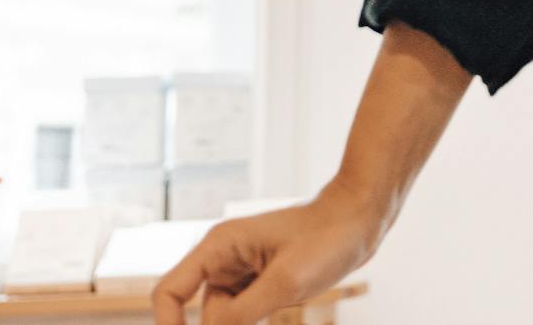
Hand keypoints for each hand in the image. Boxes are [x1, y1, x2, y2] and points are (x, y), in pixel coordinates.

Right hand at [151, 182, 381, 324]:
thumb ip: (240, 316)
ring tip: (283, 300)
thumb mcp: (284, 283)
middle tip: (265, 315)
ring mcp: (242, 270)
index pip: (169, 293)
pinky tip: (280, 310)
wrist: (363, 217)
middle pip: (200, 314)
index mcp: (218, 246)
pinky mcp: (261, 281)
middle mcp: (223, 257)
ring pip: (224, 318)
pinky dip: (251, 324)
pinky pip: (244, 314)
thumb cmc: (327, 239)